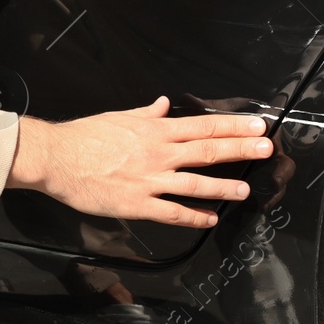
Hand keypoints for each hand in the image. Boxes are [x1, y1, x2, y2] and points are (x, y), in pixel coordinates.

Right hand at [7, 95, 273, 226]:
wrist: (57, 157)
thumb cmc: (85, 135)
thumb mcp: (119, 117)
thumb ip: (146, 113)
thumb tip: (163, 104)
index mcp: (155, 130)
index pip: (203, 125)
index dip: (233, 125)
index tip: (256, 125)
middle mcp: (158, 153)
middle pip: (207, 150)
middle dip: (240, 149)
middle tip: (266, 148)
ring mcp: (149, 180)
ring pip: (195, 183)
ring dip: (223, 186)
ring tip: (246, 189)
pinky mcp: (137, 204)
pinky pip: (171, 212)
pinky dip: (193, 216)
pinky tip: (210, 219)